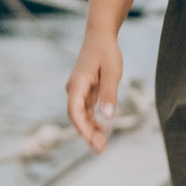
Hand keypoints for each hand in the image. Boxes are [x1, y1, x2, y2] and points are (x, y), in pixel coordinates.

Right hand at [66, 27, 125, 152]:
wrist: (101, 35)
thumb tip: (107, 117)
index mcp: (77, 85)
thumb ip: (109, 94)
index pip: (74, 111)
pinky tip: (103, 130)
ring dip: (91, 130)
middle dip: (87, 134)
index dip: (82, 128)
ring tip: (102, 144)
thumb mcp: (112, 73)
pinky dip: (94, 121)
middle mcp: (74, 89)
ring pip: (82, 115)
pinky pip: (87, 110)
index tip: (92, 140)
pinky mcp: (86, 91)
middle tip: (100, 149)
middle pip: (77, 117)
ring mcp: (79, 91)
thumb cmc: (106, 52)